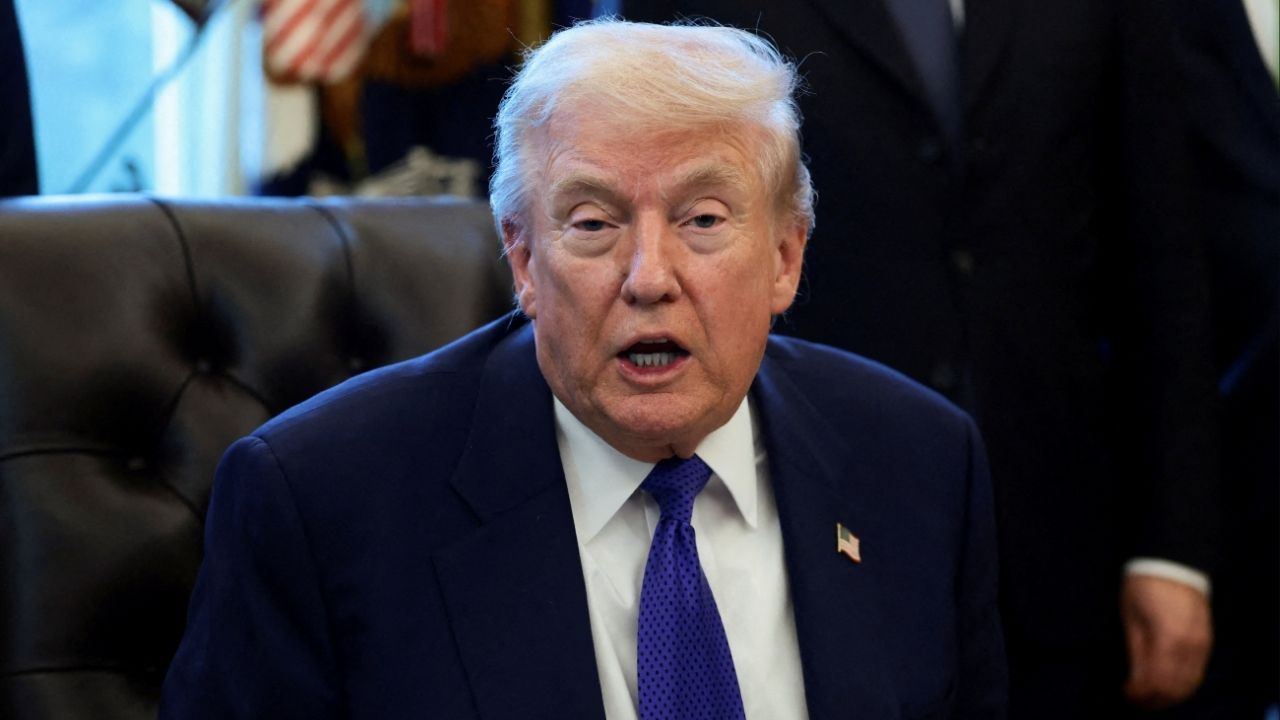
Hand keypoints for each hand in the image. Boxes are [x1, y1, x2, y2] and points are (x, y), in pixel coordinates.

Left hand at [1121, 574, 1212, 709]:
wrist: (1174, 562)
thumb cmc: (1144, 586)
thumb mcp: (1131, 617)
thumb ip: (1136, 650)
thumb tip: (1135, 678)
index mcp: (1166, 639)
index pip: (1154, 681)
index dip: (1139, 693)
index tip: (1125, 693)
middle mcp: (1189, 647)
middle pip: (1174, 688)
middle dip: (1154, 699)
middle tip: (1136, 698)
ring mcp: (1202, 645)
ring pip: (1189, 684)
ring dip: (1169, 695)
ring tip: (1149, 695)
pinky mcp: (1207, 642)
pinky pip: (1198, 673)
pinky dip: (1183, 685)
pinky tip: (1167, 685)